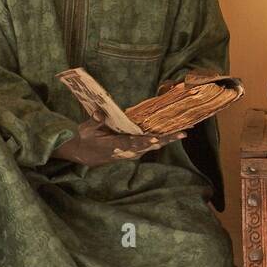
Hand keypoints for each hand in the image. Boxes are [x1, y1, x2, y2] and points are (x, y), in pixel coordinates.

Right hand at [53, 116, 185, 166]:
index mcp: (115, 146)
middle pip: (149, 145)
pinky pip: (149, 145)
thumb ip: (95, 121)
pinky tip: (172, 135)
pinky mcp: (133, 150)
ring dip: (167, 140)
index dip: (146, 141)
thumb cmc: (85, 139)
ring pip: (152, 146)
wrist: (83, 153)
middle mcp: (126, 151)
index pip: (133, 143)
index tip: (156, 140)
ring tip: (182, 133)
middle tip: (182, 134)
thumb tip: (99, 112)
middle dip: (166, 140)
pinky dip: (161, 140)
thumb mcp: (86, 129)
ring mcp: (131, 152)